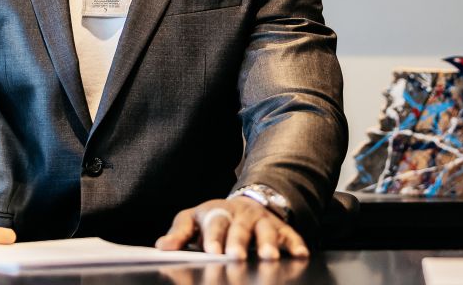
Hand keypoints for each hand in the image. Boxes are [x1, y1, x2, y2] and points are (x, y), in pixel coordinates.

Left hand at [155, 197, 308, 260]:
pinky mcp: (280, 228)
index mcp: (217, 212)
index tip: (211, 251)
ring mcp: (262, 220)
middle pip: (240, 227)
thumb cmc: (213, 218)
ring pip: (266, 230)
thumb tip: (162, 246)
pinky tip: (300, 254)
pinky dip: (295, 244)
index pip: (214, 223)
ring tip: (268, 257)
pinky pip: (290, 235)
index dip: (213, 237)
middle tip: (236, 256)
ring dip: (267, 243)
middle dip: (238, 241)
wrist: (243, 206)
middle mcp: (241, 215)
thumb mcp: (193, 220)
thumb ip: (179, 233)